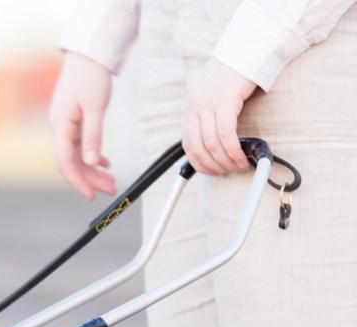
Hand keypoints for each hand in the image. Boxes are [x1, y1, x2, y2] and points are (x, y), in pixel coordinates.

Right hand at [48, 51, 115, 200]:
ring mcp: (65, 125)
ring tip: (111, 181)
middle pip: (72, 162)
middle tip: (110, 190)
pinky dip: (92, 155)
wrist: (87, 55)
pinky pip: (80, 145)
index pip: (65, 162)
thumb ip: (93, 137)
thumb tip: (93, 162)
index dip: (77, 181)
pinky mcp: (72, 121)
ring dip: (93, 169)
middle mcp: (59, 128)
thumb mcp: (94, 108)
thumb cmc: (90, 77)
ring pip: (78, 155)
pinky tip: (105, 162)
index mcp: (60, 126)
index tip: (90, 195)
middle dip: (90, 178)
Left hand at [182, 59, 257, 175]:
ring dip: (225, 161)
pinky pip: (225, 134)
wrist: (246, 48)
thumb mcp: (214, 96)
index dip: (198, 163)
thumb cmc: (235, 74)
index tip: (211, 171)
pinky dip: (232, 151)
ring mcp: (207, 104)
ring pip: (211, 144)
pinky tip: (241, 157)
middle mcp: (195, 106)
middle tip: (228, 171)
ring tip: (238, 166)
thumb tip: (217, 144)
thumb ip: (211, 116)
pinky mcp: (224, 101)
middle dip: (213, 165)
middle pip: (197, 147)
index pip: (188, 144)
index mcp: (191, 107)